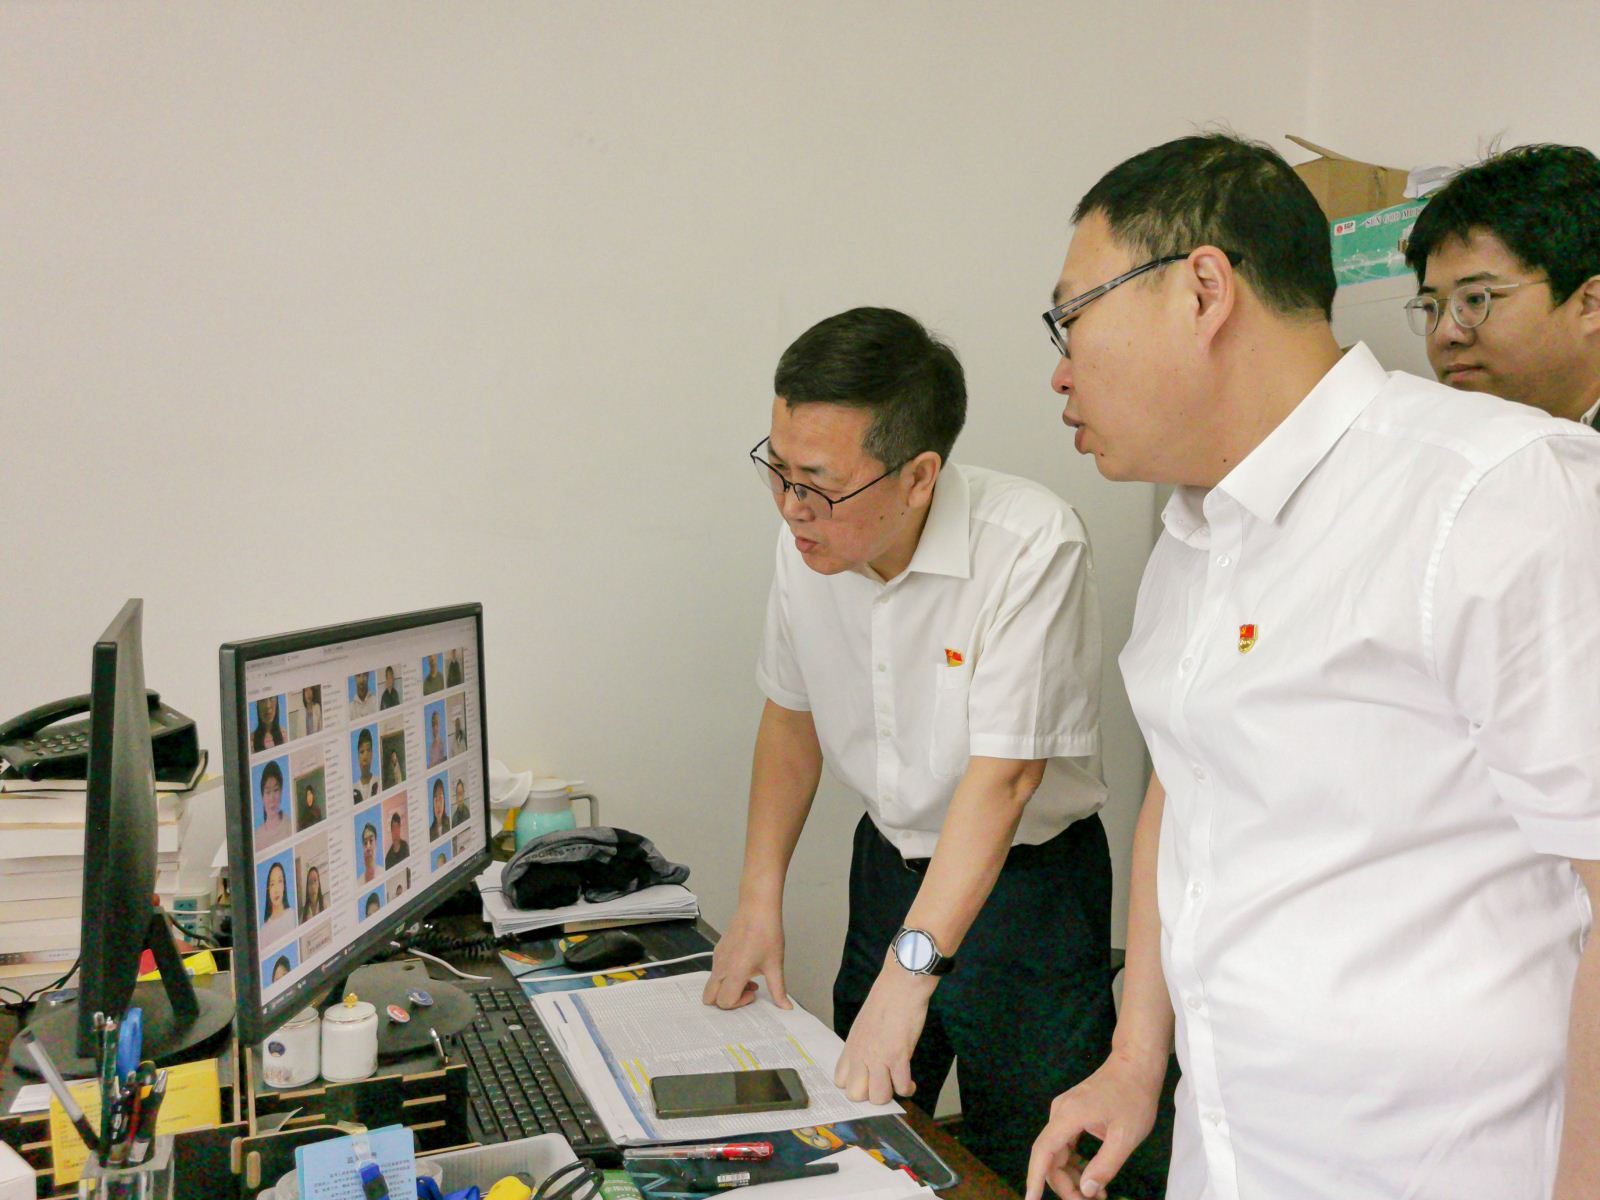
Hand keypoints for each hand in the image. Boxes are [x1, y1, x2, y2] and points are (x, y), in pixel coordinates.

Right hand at [702, 902, 789, 1009]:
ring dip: (727, 988)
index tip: (753, 993)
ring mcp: (717, 958)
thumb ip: (778, 990)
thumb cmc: (766, 933)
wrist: (757, 908)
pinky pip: (716, 971)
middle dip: (726, 1001)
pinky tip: (744, 965)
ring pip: (712, 984)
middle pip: (710, 998)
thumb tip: (785, 1007)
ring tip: (748, 977)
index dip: (739, 1003)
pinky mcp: (718, 951)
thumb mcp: (775, 965)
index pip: (725, 1002)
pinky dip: (726, 976)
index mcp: (735, 972)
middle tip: (744, 991)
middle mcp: (721, 967)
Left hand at [833, 963, 936, 1103]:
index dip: (854, 1085)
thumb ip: (862, 1045)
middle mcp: (861, 1055)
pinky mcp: (898, 1056)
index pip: (840, 1080)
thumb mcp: (864, 1024)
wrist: (900, 986)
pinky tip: (911, 1083)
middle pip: (855, 1095)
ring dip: (890, 1095)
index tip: (866, 1082)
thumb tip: (868, 1062)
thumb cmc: (885, 1000)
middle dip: (869, 1096)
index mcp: (851, 1046)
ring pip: (878, 1097)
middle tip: (882, 1085)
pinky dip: (908, 1089)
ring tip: (897, 1085)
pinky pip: (901, 1087)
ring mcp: (878, 1057)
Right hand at [1024, 1053, 1161, 1199]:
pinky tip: (1091, 1176)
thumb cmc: (1134, 1097)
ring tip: (1097, 1195)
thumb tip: (1085, 1190)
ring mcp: (1064, 1112)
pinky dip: (1075, 1163)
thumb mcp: (1126, 1136)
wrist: (1136, 1063)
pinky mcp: (1072, 1114)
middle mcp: (1060, 1113)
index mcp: (1069, 1116)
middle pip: (1050, 1156)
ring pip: (1058, 1153)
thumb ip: (1105, 1165)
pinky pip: (1065, 1144)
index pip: (1043, 1152)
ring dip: (1071, 1177)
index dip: (1034, 1179)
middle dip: (1065, 1185)